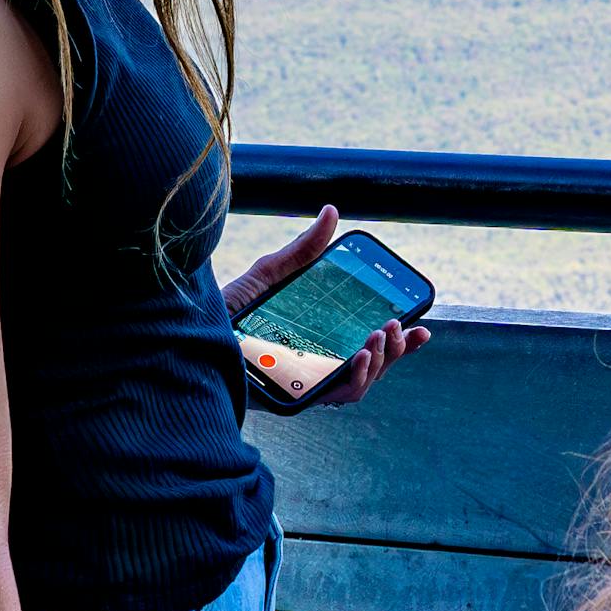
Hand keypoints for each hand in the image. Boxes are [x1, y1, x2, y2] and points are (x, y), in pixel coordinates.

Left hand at [225, 207, 430, 412]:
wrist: (187, 331)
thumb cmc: (225, 309)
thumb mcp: (270, 273)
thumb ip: (304, 248)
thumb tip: (331, 211)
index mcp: (318, 343)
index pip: (369, 347)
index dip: (401, 342)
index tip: (422, 327)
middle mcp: (315, 368)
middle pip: (371, 368)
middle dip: (395, 350)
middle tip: (399, 326)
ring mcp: (306, 386)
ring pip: (359, 386)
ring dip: (380, 362)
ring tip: (381, 335)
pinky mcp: (293, 400)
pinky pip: (335, 396)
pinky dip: (355, 378)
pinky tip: (361, 356)